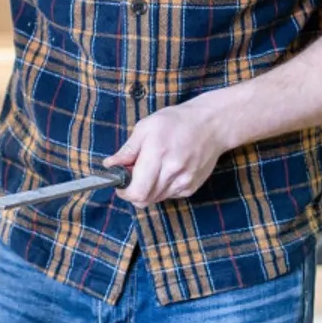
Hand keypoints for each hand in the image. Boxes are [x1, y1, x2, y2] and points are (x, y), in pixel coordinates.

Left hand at [106, 100, 228, 206]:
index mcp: (158, 154)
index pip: (137, 191)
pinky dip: (161, 188)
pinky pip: (169, 195)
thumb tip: (110, 165)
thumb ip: (127, 149)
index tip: (120, 182)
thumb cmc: (177, 122)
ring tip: (152, 169)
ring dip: (147, 189)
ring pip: (155, 199)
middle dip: (133, 191)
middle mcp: (172, 172)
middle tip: (133, 175)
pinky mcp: (191, 187)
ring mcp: (184, 182)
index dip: (124, 192)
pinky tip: (167, 170)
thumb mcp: (146, 127)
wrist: (211, 125)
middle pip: (144, 200)